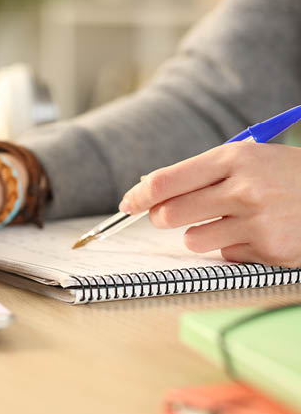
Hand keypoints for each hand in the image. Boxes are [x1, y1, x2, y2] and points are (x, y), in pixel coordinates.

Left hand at [119, 142, 300, 266]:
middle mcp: (244, 189)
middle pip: (169, 214)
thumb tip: (149, 187)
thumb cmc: (286, 175)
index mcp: (235, 158)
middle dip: (163, 218)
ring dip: (201, 234)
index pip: (167, 181)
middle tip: (171, 216)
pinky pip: (225, 255)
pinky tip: (258, 233)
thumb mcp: (248, 159)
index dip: (140, 196)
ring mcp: (258, 222)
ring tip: (230, 221)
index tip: (128, 204)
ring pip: (192, 240)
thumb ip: (200, 172)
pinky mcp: (270, 252)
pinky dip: (233, 247)